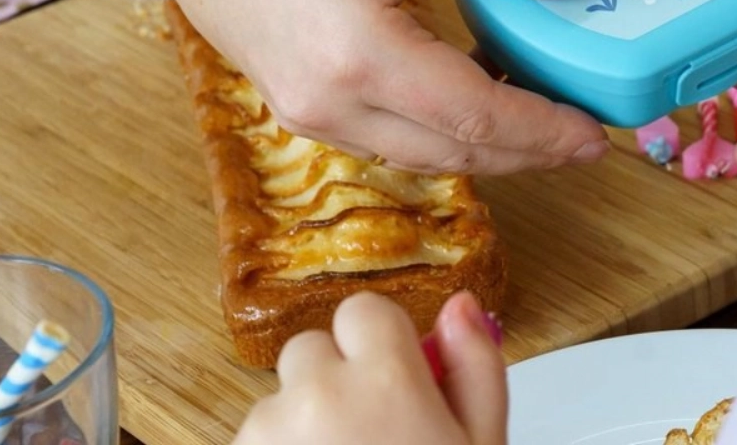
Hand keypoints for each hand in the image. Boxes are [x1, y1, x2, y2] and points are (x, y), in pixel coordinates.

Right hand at [103, 0, 608, 173]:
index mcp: (361, 55)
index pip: (478, 117)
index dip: (546, 130)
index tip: (600, 132)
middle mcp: (332, 104)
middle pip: (455, 152)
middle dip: (529, 153)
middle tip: (588, 140)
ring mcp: (308, 115)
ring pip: (421, 155)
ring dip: (487, 148)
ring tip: (545, 124)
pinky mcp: (298, 107)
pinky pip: (387, 139)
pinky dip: (441, 132)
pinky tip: (476, 103)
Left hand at [234, 292, 506, 444]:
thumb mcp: (483, 441)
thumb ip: (477, 367)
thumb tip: (462, 306)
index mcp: (386, 378)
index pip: (364, 312)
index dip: (379, 349)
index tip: (392, 384)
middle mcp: (319, 393)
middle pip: (313, 350)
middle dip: (333, 382)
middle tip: (366, 433)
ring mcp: (269, 429)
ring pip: (279, 399)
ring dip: (301, 424)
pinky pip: (253, 437)